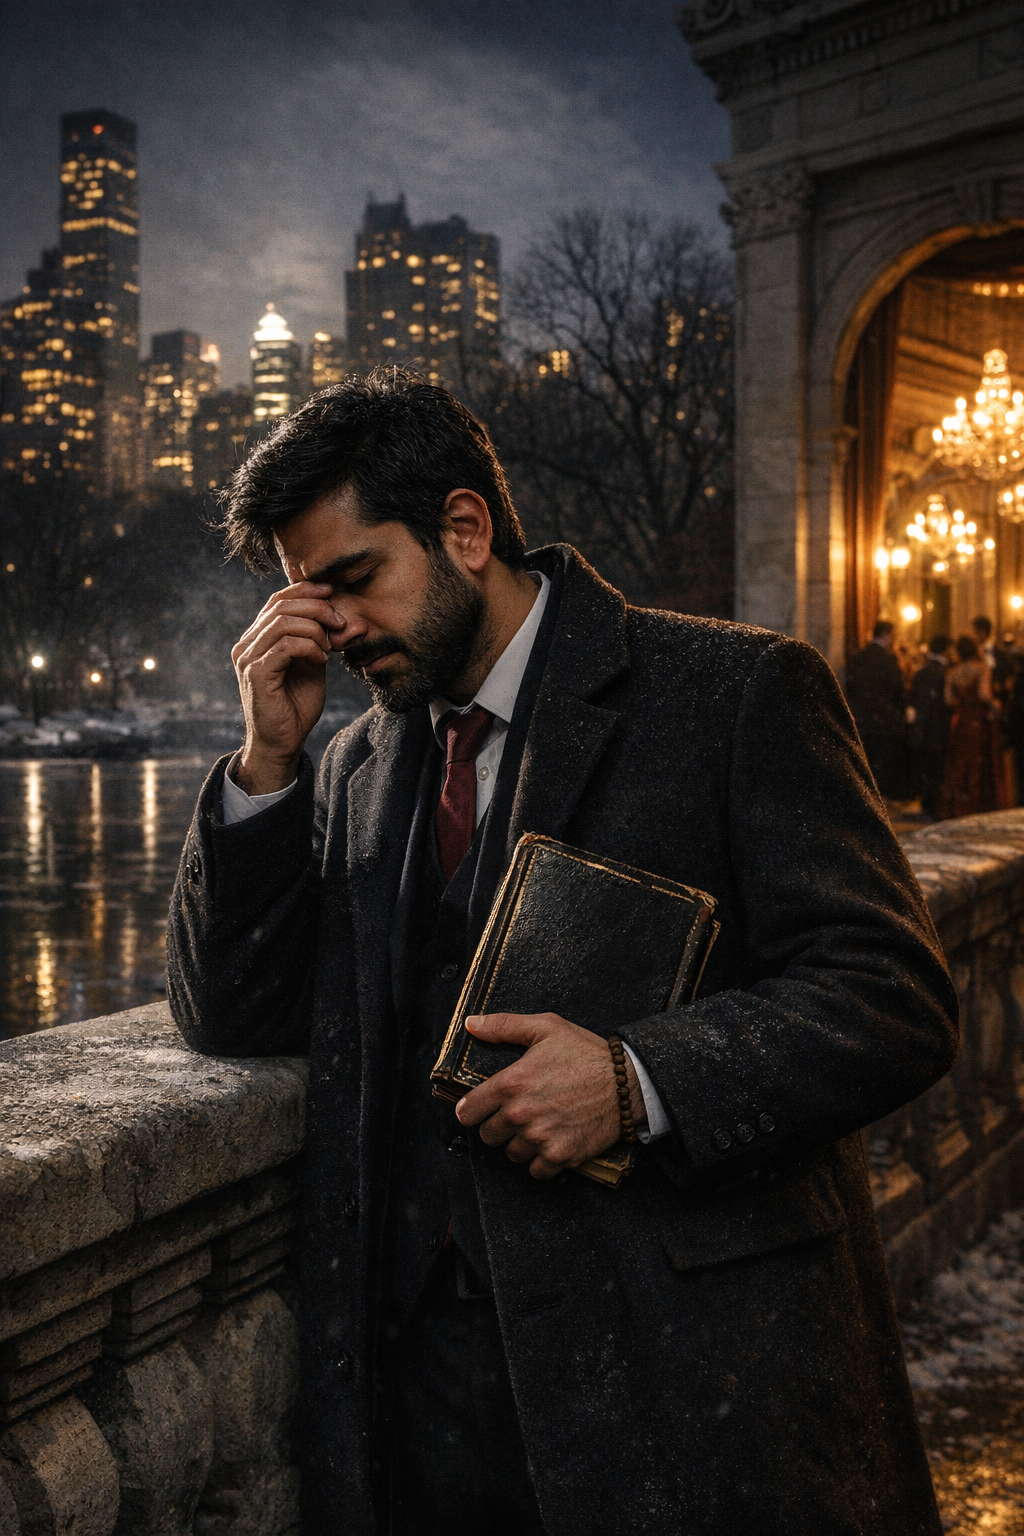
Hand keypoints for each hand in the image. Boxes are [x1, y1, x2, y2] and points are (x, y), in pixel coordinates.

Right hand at [231, 581, 343, 792]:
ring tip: (329, 647)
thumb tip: (352, 622)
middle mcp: (246, 645)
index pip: (277, 600)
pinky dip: (309, 647)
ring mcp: (247, 658)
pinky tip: (321, 660)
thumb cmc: (296, 706)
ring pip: (283, 622)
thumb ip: (323, 642)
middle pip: (280, 606)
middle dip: (316, 608)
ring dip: (315, 630)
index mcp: (257, 639)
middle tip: (339, 623)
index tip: (331, 592)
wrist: (283, 743)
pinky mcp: (256, 674)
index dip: (305, 590)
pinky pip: (285, 646)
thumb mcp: (314, 666)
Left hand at [455, 1012, 644, 1179]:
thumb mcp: (546, 1028)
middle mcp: (521, 1114)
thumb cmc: (586, 1053)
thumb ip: (504, 1026)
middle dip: (499, 1126)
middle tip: (518, 1114)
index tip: (479, 1110)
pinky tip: (552, 1142)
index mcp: (512, 1083)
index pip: (469, 1111)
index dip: (471, 1110)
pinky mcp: (561, 1156)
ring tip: (538, 1126)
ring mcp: (541, 1138)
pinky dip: (542, 1161)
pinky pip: (536, 1171)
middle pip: (488, 1136)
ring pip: (512, 1154)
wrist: (627, 1083)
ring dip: (521, 1144)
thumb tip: (471, 1024)